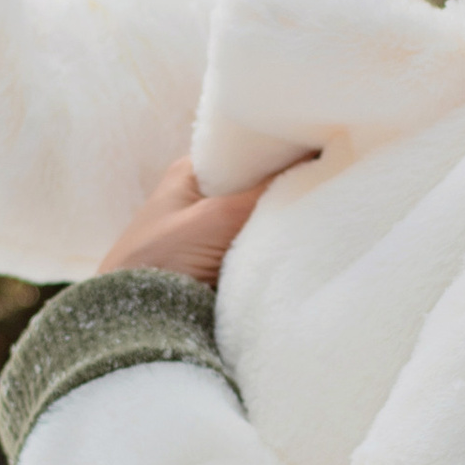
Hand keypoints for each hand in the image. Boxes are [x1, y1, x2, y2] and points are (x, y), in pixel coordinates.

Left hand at [97, 152, 316, 284]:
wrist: (130, 323)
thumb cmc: (156, 260)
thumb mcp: (214, 218)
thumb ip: (262, 193)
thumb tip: (315, 165)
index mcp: (194, 173)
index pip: (248, 147)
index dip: (283, 144)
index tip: (323, 140)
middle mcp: (205, 198)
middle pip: (260, 183)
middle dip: (291, 183)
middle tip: (334, 176)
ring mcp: (215, 232)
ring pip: (264, 216)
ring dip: (287, 218)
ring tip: (329, 205)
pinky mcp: (224, 265)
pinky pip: (261, 247)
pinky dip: (279, 246)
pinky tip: (307, 239)